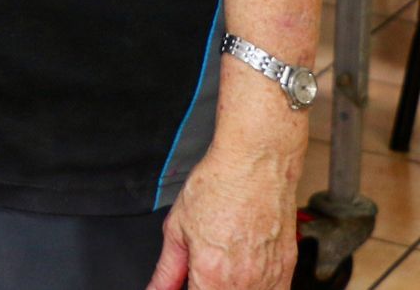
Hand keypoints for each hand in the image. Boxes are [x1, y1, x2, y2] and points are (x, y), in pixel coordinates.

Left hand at [146, 142, 299, 289]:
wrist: (255, 166)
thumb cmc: (219, 187)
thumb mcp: (177, 228)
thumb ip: (167, 268)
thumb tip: (156, 289)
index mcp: (212, 275)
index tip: (187, 283)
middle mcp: (244, 283)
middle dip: (208, 287)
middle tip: (202, 271)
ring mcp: (270, 279)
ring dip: (230, 287)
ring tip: (223, 266)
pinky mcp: (288, 271)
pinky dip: (255, 287)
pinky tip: (243, 271)